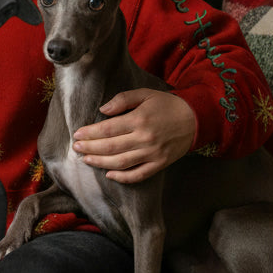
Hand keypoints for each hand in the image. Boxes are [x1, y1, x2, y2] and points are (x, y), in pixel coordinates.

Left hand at [72, 89, 195, 184]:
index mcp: (139, 119)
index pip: (108, 129)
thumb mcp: (145, 94)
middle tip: (76, 148)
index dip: (90, 133)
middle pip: (110, 147)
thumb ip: (122, 100)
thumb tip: (102, 110)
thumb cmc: (167, 104)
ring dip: (100, 163)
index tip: (77, 134)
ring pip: (121, 163)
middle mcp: (145, 138)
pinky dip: (123, 178)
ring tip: (86, 159)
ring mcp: (152, 154)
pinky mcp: (160, 164)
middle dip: (90, 148)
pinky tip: (109, 175)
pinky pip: (138, 175)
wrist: (196, 119)